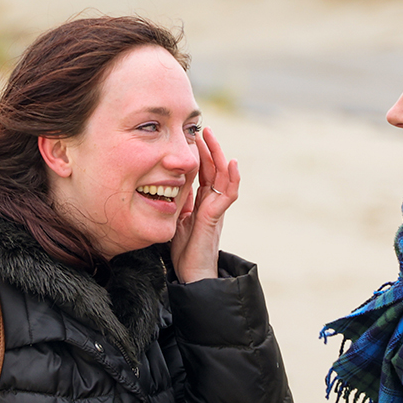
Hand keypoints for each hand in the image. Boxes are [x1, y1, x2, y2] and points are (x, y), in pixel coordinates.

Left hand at [170, 126, 238, 282]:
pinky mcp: (216, 218)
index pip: (204, 172)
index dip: (200, 154)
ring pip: (223, 177)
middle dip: (209, 148)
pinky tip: (231, 163)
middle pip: (214, 169)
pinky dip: (232, 178)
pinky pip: (228, 195)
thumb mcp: (177, 222)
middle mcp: (212, 203)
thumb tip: (170, 190)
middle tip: (203, 128)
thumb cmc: (185, 253)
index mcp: (202, 202)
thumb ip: (179, 206)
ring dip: (218, 155)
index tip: (193, 136)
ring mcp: (216, 209)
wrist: (192, 275)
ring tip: (212, 136)